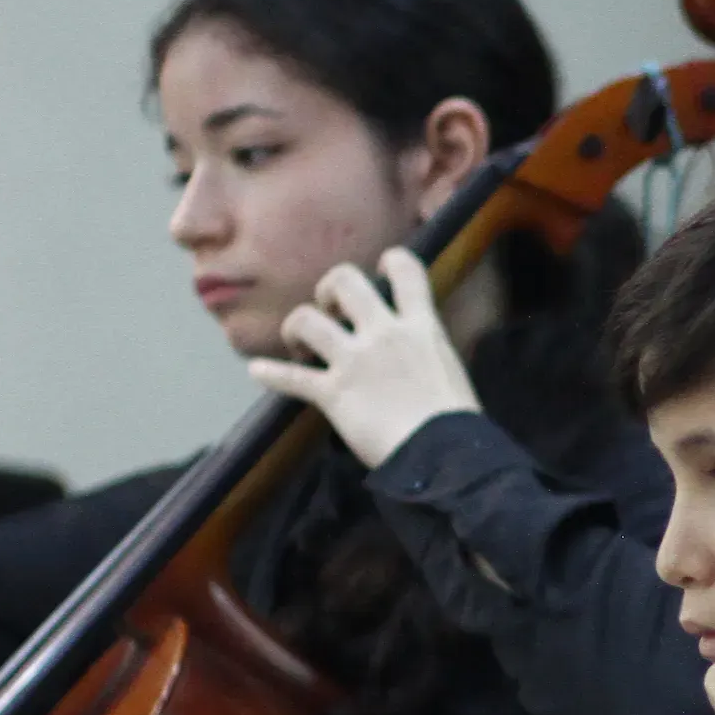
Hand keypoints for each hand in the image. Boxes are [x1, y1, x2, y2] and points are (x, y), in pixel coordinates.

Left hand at [247, 248, 479, 468]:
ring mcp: (354, 361)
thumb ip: (425, 352)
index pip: (406, 270)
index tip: (381, 267)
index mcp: (421, 327)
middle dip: (330, 288)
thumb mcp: (449, 369)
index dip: (392, 260)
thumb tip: (416, 354)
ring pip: (306, 319)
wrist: (442, 454)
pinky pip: (293, 378)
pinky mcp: (333, 393)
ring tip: (302, 345)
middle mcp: (383, 333)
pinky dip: (271, 374)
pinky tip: (257, 371)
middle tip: (330, 309)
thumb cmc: (457, 421)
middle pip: (345, 280)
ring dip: (297, 327)